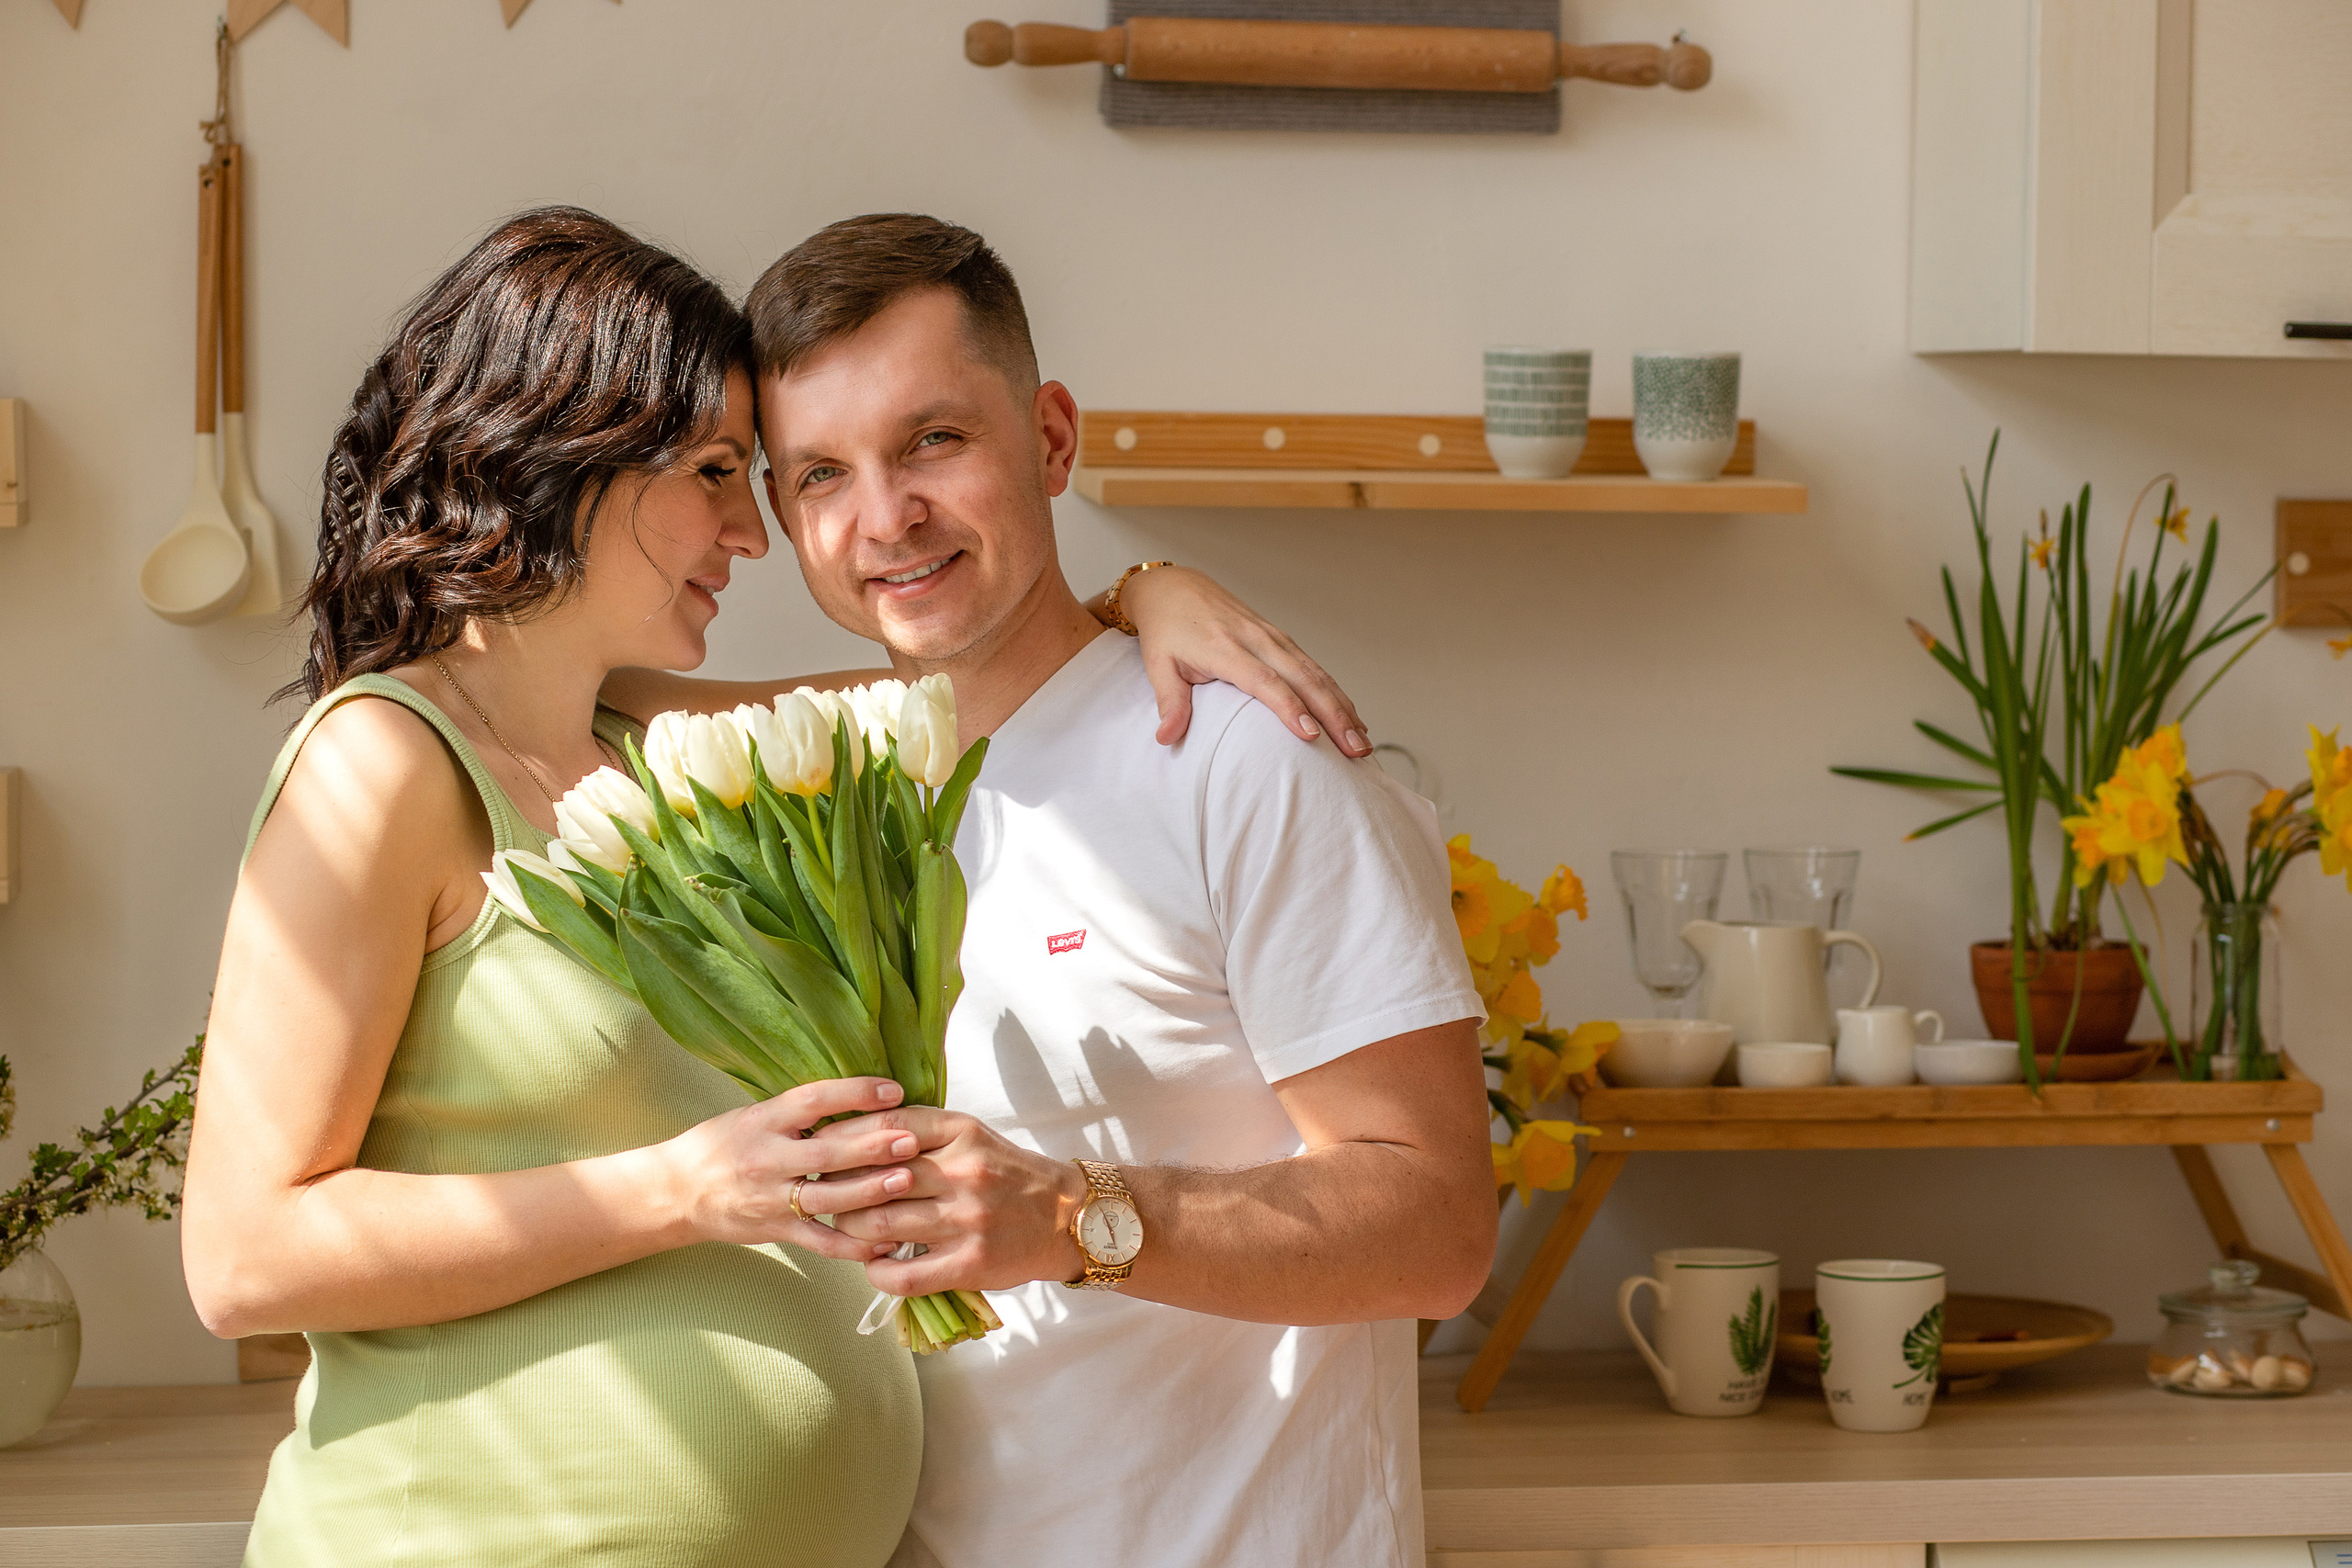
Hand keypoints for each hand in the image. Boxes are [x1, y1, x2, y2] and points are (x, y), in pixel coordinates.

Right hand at [660, 1077, 919, 1262]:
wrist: (676, 1191)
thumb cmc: (721, 1145)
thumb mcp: (754, 1114)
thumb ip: (800, 1110)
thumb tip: (859, 1094)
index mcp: (764, 1121)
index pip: (813, 1100)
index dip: (855, 1093)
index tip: (892, 1090)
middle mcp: (767, 1158)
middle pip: (826, 1153)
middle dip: (872, 1147)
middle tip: (911, 1139)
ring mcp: (771, 1199)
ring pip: (827, 1199)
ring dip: (869, 1191)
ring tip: (906, 1181)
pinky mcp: (776, 1231)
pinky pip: (821, 1243)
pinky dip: (854, 1245)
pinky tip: (887, 1242)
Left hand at [825, 1107, 1088, 1294]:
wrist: (1065, 1217)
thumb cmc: (1008, 1174)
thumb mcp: (970, 1136)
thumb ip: (920, 1132)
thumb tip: (850, 1140)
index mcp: (961, 1132)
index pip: (886, 1126)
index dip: (845, 1138)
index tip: (824, 1149)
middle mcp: (963, 1172)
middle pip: (874, 1179)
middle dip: (840, 1190)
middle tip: (828, 1197)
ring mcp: (967, 1220)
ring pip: (881, 1225)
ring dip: (853, 1232)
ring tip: (850, 1232)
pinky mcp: (970, 1264)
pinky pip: (903, 1275)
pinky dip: (877, 1273)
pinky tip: (875, 1266)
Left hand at [1117, 565, 1370, 756]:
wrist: (1175, 587)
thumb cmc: (1167, 628)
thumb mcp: (1159, 664)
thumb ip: (1169, 702)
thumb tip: (1165, 738)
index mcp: (1226, 648)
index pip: (1264, 681)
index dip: (1289, 707)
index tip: (1310, 734)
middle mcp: (1256, 640)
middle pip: (1304, 678)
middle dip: (1334, 714)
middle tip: (1355, 749)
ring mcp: (1273, 637)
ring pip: (1316, 673)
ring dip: (1342, 706)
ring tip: (1362, 741)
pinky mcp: (1280, 638)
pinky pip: (1314, 666)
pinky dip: (1335, 692)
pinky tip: (1351, 715)